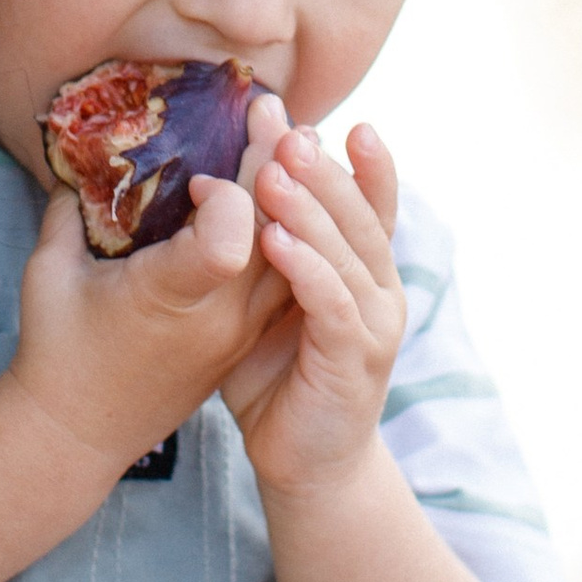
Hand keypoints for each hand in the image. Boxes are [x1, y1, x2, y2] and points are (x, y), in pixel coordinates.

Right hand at [7, 169, 281, 475]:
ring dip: (293, 195)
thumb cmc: (56, 350)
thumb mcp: (47, 272)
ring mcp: (239, 331)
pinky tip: (286, 195)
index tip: (197, 177)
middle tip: (269, 108)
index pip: (230, 240)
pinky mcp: (245, 338)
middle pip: (273, 230)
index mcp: (169, 298)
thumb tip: (86, 155)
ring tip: (292, 142)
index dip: (226, 195)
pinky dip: (290, 231)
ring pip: (291, 252)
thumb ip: (70, 209)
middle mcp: (219, 317)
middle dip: (275, 163)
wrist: (79, 434)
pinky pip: (286, 276)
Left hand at [215, 112, 407, 498]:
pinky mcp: (353, 361)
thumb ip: (250, 247)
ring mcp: (373, 325)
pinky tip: (275, 240)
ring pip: (348, 252)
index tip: (334, 117)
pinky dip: (307, 267)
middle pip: (359, 214)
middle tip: (286, 128)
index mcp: (361, 269)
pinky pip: (331, 304)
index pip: (371, 202)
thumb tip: (203, 184)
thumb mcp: (262, 301)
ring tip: (272, 171)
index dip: (360, 160)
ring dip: (310, 208)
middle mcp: (379, 289)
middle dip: (322, 168)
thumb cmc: (275, 377)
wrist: (303, 464)